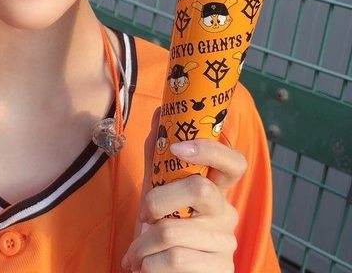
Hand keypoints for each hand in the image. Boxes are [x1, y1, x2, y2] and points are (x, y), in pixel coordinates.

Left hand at [122, 138, 246, 271]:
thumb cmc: (163, 226)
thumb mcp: (158, 189)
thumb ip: (159, 154)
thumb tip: (160, 112)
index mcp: (215, 188)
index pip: (234, 162)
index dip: (210, 150)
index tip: (178, 148)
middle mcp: (227, 212)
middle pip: (199, 189)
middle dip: (157, 201)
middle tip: (143, 215)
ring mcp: (227, 243)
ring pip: (174, 232)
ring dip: (142, 244)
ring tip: (135, 253)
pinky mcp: (220, 271)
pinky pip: (175, 260)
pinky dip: (148, 265)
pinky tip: (145, 267)